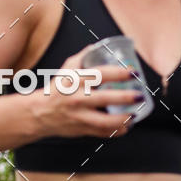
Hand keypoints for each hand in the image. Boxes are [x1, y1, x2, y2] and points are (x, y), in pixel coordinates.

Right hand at [31, 46, 145, 138]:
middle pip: (105, 98)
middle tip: (139, 95)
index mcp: (75, 81)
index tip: (132, 72)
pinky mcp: (82, 130)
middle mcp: (78, 99)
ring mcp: (80, 116)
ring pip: (105, 121)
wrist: (41, 113)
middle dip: (125, 97)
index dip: (118, 73)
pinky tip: (126, 126)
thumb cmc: (57, 89)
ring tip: (135, 115)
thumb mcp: (66, 70)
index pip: (100, 74)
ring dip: (123, 119)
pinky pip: (102, 133)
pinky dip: (116, 131)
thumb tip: (98, 47)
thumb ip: (82, 58)